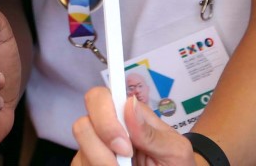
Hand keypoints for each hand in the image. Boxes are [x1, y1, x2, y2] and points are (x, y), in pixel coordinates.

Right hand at [71, 87, 199, 165]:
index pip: (100, 97)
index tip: (124, 146)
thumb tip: (129, 103)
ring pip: (81, 153)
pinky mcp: (87, 165)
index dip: (104, 118)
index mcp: (127, 117)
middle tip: (123, 165)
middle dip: (102, 149)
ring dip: (102, 164)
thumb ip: (152, 132)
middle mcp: (105, 130)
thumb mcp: (175, 151)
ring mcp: (93, 150)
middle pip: (81, 124)